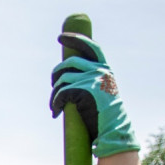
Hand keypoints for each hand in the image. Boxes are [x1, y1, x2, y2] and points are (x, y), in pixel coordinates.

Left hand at [51, 33, 137, 157]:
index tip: (61, 37)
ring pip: (62, 80)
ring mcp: (93, 79)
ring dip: (53, 94)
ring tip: (54, 106)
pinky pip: (61, 93)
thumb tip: (66, 73)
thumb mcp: (100, 90)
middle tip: (52, 85)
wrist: (112, 128)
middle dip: (55, 74)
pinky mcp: (85, 91)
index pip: (90, 47)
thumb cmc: (103, 112)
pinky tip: (56, 113)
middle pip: (69, 63)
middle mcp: (100, 70)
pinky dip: (55, 103)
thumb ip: (89, 79)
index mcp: (105, 68)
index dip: (75, 39)